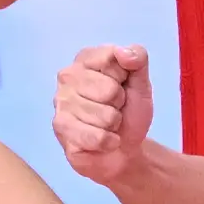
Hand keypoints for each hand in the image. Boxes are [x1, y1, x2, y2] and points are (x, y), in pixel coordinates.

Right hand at [53, 45, 153, 184]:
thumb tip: (124, 53)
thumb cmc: (129, 111)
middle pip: (109, 89)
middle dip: (119, 104)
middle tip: (114, 109)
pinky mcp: (61, 129)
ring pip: (105, 116)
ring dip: (114, 125)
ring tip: (107, 125)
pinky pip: (98, 137)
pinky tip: (103, 140)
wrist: (124, 150)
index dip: (125, 77)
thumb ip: (138, 58)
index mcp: (86, 59)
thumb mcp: (141, 82)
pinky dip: (109, 142)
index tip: (121, 85)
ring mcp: (61, 103)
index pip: (112, 59)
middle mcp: (67, 76)